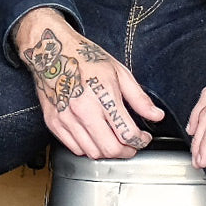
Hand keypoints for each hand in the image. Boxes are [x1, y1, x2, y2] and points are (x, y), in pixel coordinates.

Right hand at [14, 9, 162, 158]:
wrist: (49, 51)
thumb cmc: (84, 57)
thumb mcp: (118, 71)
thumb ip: (138, 97)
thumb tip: (156, 115)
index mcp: (102, 95)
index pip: (128, 133)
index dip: (141, 141)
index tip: (143, 138)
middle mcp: (82, 109)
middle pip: (110, 149)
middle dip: (127, 152)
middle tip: (131, 145)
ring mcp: (66, 118)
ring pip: (93, 153)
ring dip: (107, 152)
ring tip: (113, 140)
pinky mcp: (53, 122)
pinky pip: (75, 148)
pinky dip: (88, 148)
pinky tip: (94, 136)